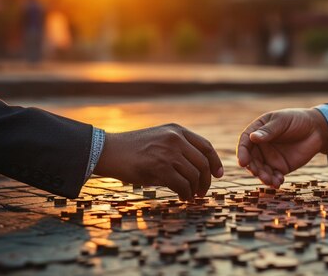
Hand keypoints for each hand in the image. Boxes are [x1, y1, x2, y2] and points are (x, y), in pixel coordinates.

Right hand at [94, 124, 223, 200]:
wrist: (109, 151)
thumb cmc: (134, 150)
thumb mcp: (160, 140)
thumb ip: (179, 150)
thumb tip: (198, 172)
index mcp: (177, 130)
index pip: (206, 146)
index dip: (215, 162)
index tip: (219, 174)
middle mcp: (175, 138)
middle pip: (203, 163)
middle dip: (206, 181)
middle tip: (203, 192)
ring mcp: (168, 152)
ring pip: (194, 175)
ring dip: (195, 190)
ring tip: (191, 197)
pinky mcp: (159, 167)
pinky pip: (182, 184)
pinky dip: (185, 194)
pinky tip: (183, 197)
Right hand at [237, 108, 327, 187]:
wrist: (317, 130)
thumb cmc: (297, 120)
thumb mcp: (282, 121)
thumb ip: (269, 131)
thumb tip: (252, 137)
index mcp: (257, 131)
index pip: (245, 142)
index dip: (242, 152)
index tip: (243, 162)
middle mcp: (261, 146)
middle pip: (251, 159)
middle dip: (253, 168)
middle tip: (257, 173)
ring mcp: (270, 157)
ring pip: (261, 170)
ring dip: (263, 177)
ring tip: (270, 181)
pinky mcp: (280, 167)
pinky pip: (274, 176)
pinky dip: (274, 181)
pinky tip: (278, 182)